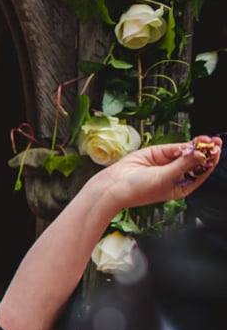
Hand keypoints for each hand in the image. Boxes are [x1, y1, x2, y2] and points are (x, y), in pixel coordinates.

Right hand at [89, 135, 221, 211]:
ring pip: (187, 153)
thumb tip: (201, 153)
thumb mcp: (165, 178)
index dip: (210, 160)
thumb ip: (184, 164)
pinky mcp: (158, 154)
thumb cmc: (138, 190)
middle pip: (196, 161)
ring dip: (197, 146)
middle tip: (215, 141)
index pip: (201, 172)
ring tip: (206, 139)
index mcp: (181, 186)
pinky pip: (174, 148)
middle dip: (206, 151)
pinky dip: (183, 145)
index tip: (217, 149)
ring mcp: (167, 164)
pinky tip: (191, 143)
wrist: (113, 186)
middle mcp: (176, 175)